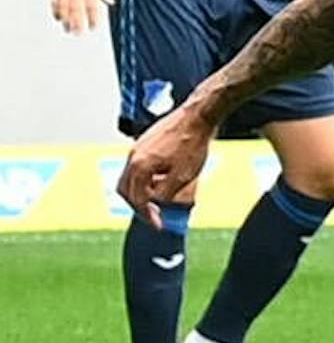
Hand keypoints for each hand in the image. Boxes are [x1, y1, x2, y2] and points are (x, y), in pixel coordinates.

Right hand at [50, 0, 111, 33]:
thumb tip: (111, 3)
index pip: (91, 5)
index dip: (92, 18)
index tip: (93, 28)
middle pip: (75, 7)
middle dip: (77, 22)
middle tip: (78, 34)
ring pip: (63, 5)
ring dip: (65, 19)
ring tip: (68, 29)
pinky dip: (55, 9)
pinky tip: (58, 18)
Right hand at [117, 103, 213, 227]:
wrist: (197, 117)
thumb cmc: (192, 144)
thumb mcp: (183, 176)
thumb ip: (166, 193)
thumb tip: (156, 204)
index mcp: (140, 166)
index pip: (137, 198)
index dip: (147, 215)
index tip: (158, 225)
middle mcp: (133, 156)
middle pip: (126, 190)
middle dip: (138, 206)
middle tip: (154, 217)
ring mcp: (136, 149)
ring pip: (129, 178)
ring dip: (140, 193)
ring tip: (156, 203)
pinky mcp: (144, 144)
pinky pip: (136, 167)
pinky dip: (143, 180)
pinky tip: (159, 184)